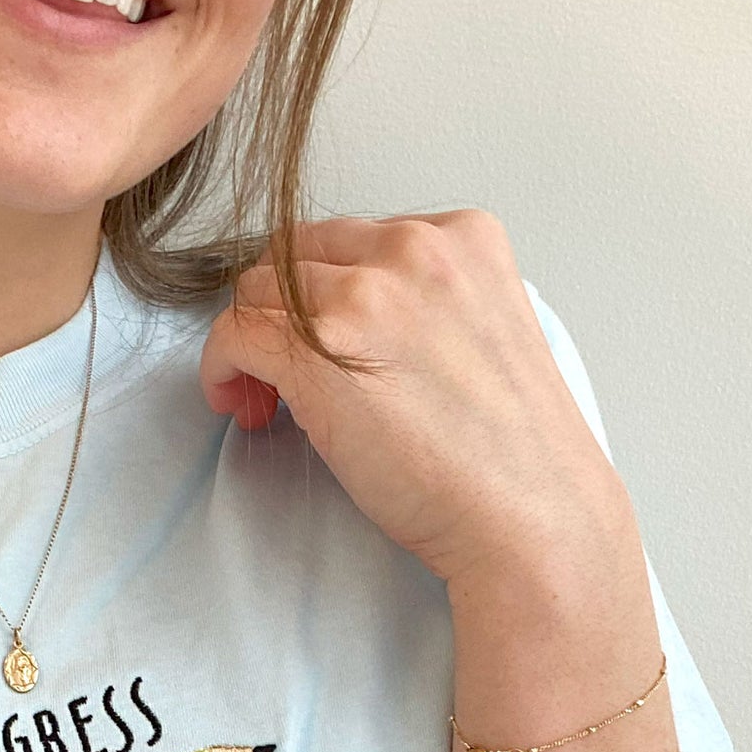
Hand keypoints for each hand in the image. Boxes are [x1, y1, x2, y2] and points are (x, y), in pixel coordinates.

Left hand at [198, 210, 634, 587]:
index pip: (349, 238)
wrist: (529, 513)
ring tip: (264, 401)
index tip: (318, 342)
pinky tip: (241, 404)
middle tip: (278, 376)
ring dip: (248, 343)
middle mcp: (413, 249)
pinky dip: (221, 367)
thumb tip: (350, 317)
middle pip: (293, 257)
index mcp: (463, 237)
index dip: (319, 292)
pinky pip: (233, 335)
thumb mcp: (484, 332)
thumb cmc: (510, 453)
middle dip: (276, 312)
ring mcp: (364, 295)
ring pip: (255, 292)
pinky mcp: (318, 351)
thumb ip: (424, 302)